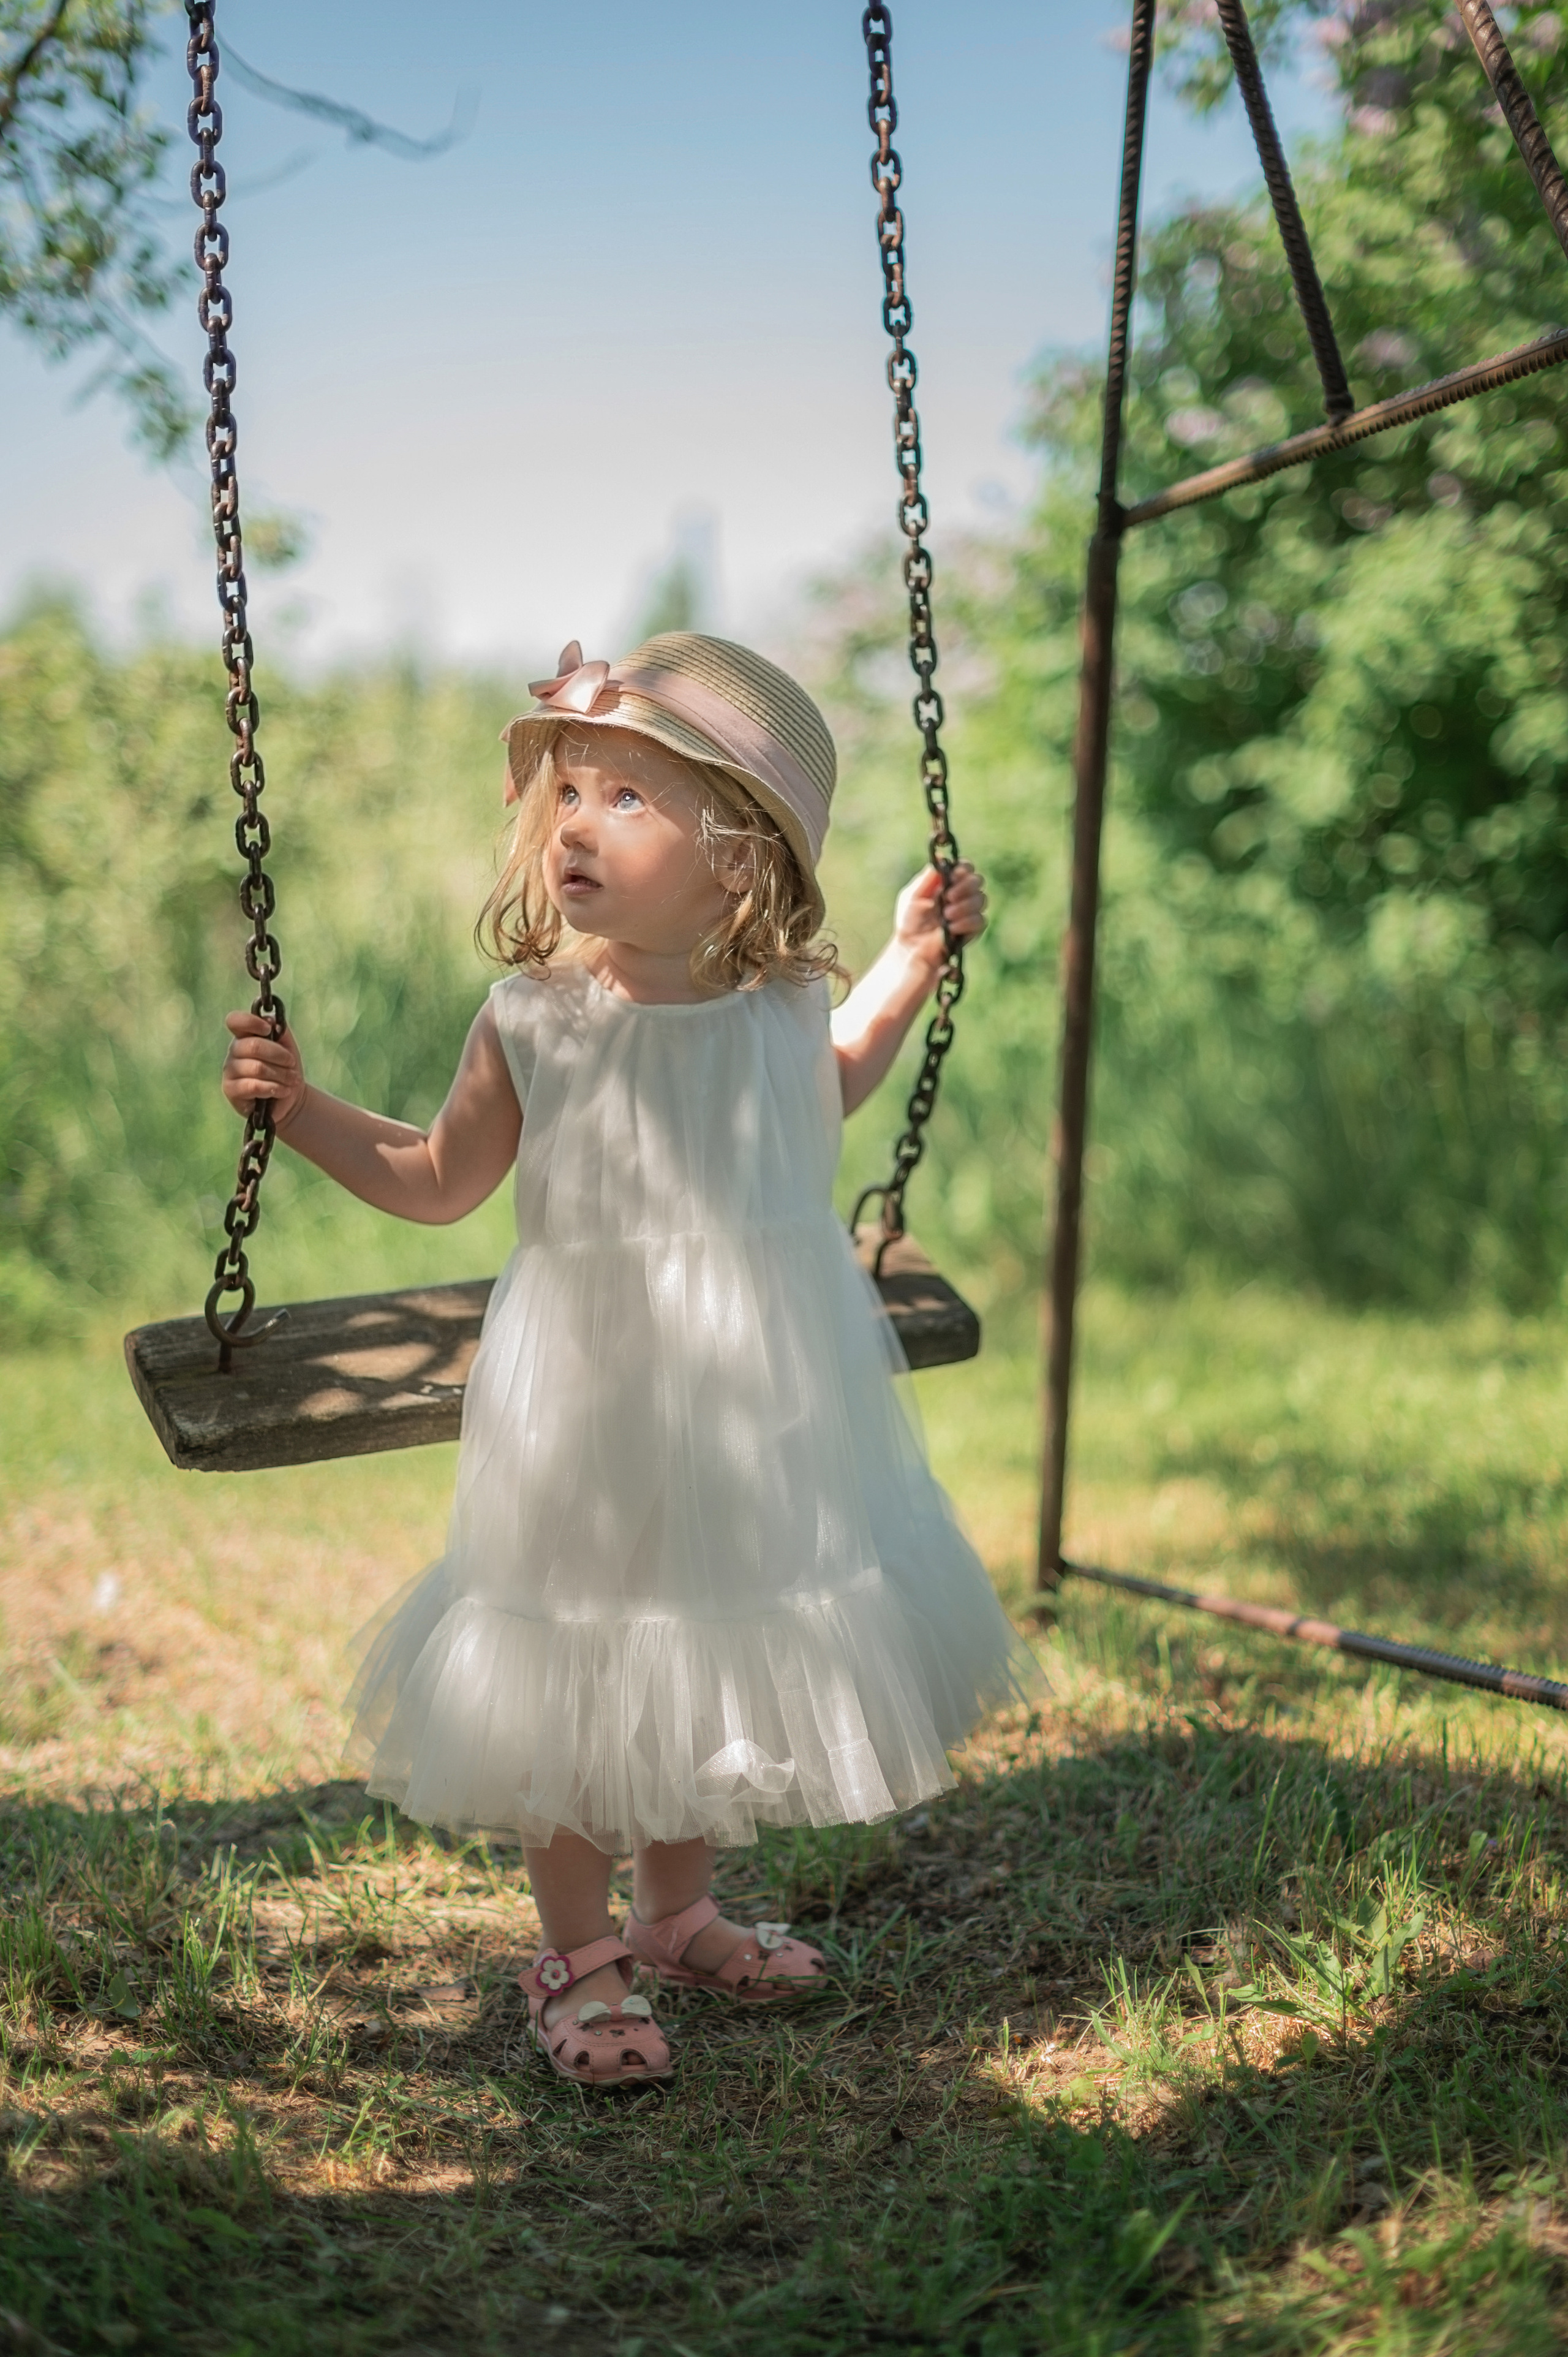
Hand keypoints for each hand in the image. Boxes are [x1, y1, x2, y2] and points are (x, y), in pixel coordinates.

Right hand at [222, 1010, 307, 1129]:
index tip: (269, 1030)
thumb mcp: (287, 1046)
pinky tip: (283, 1091)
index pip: (235, 1021)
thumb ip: (279, 1030)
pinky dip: (274, 1088)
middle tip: (292, 1064)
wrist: (289, 1095)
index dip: (251, 1022)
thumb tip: (269, 1020)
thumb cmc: (286, 1067)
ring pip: (257, 1068)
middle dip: (280, 1055)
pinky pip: (254, 1086)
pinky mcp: (231, 1090)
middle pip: (254, 1046)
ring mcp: (229, 1071)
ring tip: (291, 1080)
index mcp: (244, 1036)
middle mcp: (233, 1051)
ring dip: (281, 1075)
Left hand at [892, 861, 987, 970]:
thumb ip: (927, 877)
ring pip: (981, 899)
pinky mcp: (973, 930)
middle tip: (947, 897)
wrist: (911, 947)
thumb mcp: (912, 895)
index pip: (966, 868)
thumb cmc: (909, 921)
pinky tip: (951, 928)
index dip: (963, 869)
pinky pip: (980, 920)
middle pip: (978, 881)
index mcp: (948, 883)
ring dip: (964, 906)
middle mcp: (961, 895)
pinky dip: (966, 922)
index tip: (953, 876)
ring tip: (946, 916)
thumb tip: (940, 857)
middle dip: (964, 887)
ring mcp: (969, 912)